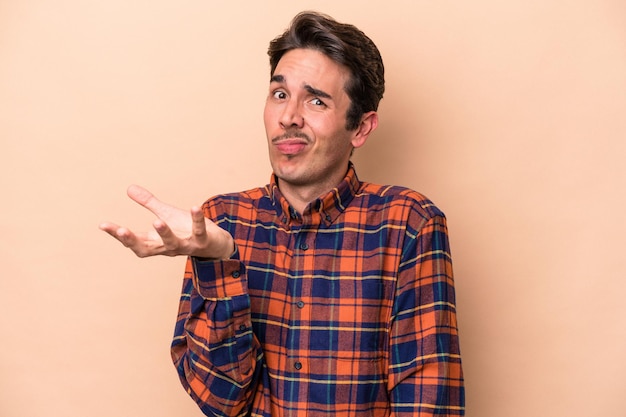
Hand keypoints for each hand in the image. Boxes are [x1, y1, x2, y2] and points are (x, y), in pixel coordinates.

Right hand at [99, 185, 233, 258]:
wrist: (216, 244)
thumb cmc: (186, 230)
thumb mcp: (166, 215)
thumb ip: (149, 203)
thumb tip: (129, 188)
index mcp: (156, 242)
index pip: (134, 241)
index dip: (119, 235)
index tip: (103, 224)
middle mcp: (168, 248)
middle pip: (146, 248)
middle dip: (133, 240)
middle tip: (121, 230)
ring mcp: (186, 246)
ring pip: (173, 244)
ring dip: (165, 233)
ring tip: (157, 220)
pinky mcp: (203, 241)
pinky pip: (199, 231)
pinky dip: (197, 220)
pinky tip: (195, 207)